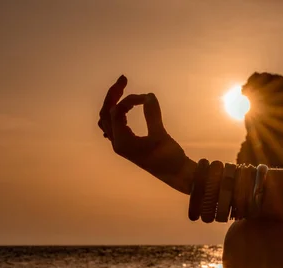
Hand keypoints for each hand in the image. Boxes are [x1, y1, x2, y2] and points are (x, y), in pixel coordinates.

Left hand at [98, 76, 195, 193]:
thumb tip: (148, 95)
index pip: (117, 112)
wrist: (176, 174)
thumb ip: (153, 115)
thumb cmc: (169, 158)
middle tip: (124, 79)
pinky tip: (125, 106)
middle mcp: (117, 143)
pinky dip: (117, 112)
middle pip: (106, 113)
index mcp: (122, 142)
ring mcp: (121, 144)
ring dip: (113, 103)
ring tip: (122, 89)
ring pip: (107, 119)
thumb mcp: (161, 136)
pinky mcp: (127, 144)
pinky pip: (114, 125)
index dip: (129, 100)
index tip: (146, 97)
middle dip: (113, 95)